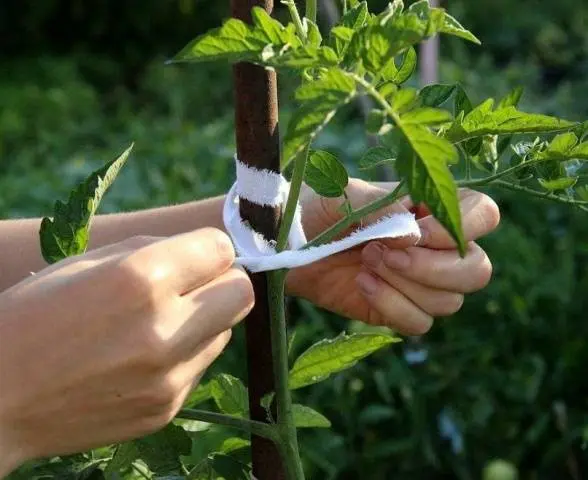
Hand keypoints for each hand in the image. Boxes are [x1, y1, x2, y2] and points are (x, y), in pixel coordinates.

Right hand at [0, 229, 253, 475]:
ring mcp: (168, 378)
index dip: (210, 248)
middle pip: (242, 293)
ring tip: (160, 323)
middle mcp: (164, 331)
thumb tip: (207, 252)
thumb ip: (155, 251)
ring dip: (205, 320)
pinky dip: (185, 355)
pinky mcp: (166, 409)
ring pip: (225, 332)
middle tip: (194, 284)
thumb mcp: (86, 262)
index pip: (223, 249)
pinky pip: (200, 367)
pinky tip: (144, 357)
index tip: (197, 254)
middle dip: (224, 282)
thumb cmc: (34, 315)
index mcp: (141, 280)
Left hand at [286, 179, 499, 334]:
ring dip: (403, 285)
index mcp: (432, 208)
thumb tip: (414, 237)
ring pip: (450, 301)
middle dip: (431, 268)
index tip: (415, 231)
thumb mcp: (345, 196)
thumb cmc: (318, 208)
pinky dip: (392, 307)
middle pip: (477, 270)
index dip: (458, 229)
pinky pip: (420, 324)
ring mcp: (420, 282)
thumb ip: (382, 210)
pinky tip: (361, 285)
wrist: (286, 243)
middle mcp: (435, 247)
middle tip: (379, 253)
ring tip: (364, 263)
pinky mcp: (398, 309)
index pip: (483, 215)